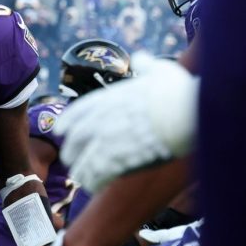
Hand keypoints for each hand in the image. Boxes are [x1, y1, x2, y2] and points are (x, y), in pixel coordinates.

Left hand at [55, 52, 197, 191]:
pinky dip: (94, 182)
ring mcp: (106, 142)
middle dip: (71, 151)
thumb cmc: (177, 91)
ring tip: (81, 179)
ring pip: (84, 161)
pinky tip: (93, 187)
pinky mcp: (117, 161)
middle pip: (75, 140)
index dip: (67, 122)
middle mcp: (100, 120)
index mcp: (107, 99)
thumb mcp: (159, 71)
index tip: (60, 131)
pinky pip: (98, 176)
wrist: (185, 114)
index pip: (78, 111)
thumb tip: (142, 58)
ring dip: (81, 171)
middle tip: (69, 160)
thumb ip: (146, 66)